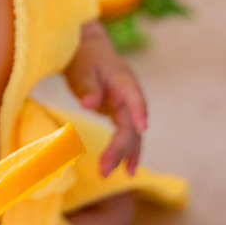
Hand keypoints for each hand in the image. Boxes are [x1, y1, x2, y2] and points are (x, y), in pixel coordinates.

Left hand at [63, 20, 148, 176]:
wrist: (88, 49)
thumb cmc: (84, 58)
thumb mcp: (82, 70)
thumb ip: (88, 87)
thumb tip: (89, 104)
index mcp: (123, 81)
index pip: (135, 98)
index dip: (139, 112)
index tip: (143, 128)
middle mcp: (130, 95)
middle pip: (131, 125)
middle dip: (120, 148)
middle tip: (104, 169)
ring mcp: (129, 105)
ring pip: (132, 134)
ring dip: (124, 154)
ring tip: (116, 174)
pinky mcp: (122, 113)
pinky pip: (128, 134)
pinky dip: (126, 150)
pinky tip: (126, 169)